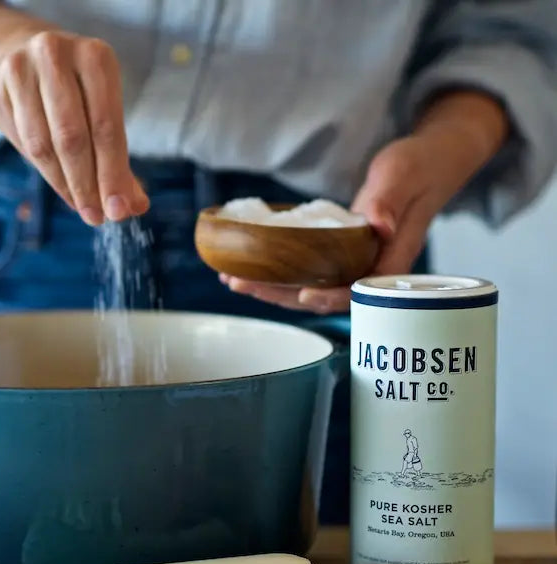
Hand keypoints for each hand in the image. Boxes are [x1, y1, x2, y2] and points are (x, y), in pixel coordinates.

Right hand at [0, 30, 147, 224]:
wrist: (27, 59)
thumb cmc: (79, 96)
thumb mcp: (107, 116)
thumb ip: (121, 162)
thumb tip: (135, 206)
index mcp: (94, 57)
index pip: (106, 127)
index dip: (112, 175)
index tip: (118, 211)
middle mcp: (54, 54)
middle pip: (72, 137)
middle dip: (86, 185)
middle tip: (96, 217)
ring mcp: (18, 69)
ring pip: (42, 145)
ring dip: (63, 184)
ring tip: (81, 206)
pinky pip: (21, 144)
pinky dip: (43, 171)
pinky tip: (59, 183)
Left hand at [221, 92, 507, 313]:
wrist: (429, 165)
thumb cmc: (419, 167)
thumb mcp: (403, 175)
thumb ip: (389, 200)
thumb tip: (378, 226)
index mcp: (391, 259)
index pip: (358, 290)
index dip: (330, 297)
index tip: (301, 294)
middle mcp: (370, 269)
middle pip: (323, 294)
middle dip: (280, 294)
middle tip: (240, 283)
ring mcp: (355, 263)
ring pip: (311, 285)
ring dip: (272, 286)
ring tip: (234, 279)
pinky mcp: (341, 254)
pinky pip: (309, 270)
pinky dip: (280, 270)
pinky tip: (252, 265)